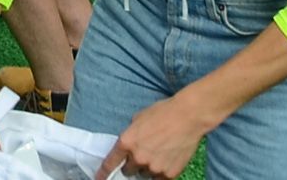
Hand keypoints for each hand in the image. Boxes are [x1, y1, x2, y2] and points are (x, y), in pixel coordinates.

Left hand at [98, 94, 217, 178]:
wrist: (187, 117)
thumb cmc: (162, 113)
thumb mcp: (138, 119)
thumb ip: (131, 135)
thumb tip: (130, 144)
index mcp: (127, 142)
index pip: (110, 163)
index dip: (103, 173)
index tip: (99, 179)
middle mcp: (138, 158)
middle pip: (128, 171)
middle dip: (132, 164)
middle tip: (142, 154)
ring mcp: (154, 168)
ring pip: (145, 174)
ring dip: (148, 168)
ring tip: (159, 153)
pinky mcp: (169, 174)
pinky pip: (160, 179)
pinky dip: (162, 172)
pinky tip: (168, 159)